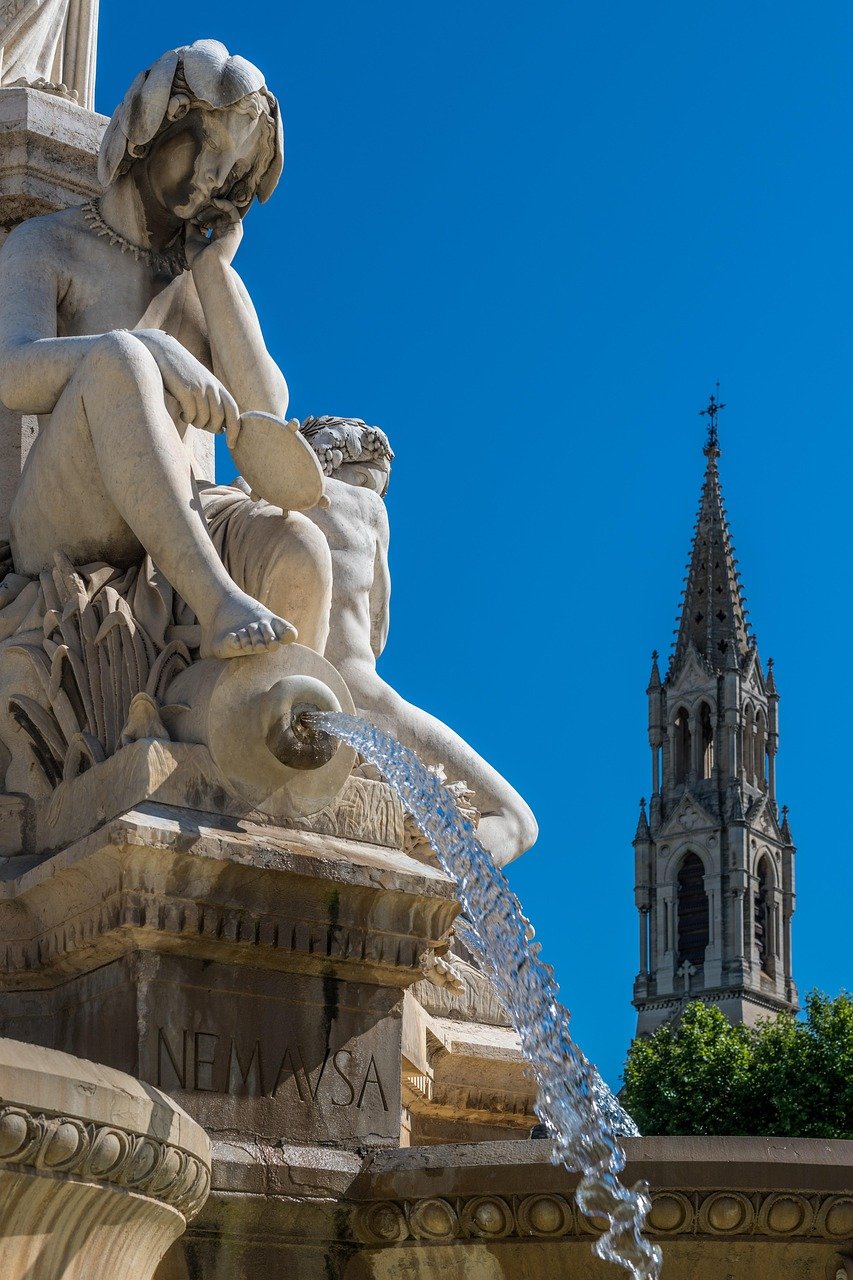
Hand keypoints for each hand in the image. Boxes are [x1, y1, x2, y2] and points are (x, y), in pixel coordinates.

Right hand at [135, 330, 240, 446]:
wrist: (162, 352)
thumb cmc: (182, 374)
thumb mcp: (201, 386)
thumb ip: (213, 405)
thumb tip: (221, 430)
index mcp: (219, 387)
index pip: (234, 413)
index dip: (235, 431)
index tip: (231, 445)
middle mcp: (212, 387)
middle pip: (219, 420)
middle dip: (211, 429)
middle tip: (200, 425)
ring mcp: (199, 388)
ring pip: (204, 419)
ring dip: (197, 424)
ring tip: (189, 417)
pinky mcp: (185, 389)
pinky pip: (191, 414)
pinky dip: (187, 418)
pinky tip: (181, 413)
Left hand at [184, 199, 243, 270]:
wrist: (206, 265)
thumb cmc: (198, 257)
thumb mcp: (192, 237)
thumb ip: (192, 225)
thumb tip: (190, 213)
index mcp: (216, 238)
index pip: (211, 219)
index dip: (201, 215)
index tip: (191, 219)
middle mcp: (225, 234)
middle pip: (216, 214)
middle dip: (205, 212)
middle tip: (195, 217)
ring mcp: (231, 231)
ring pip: (223, 211)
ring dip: (211, 209)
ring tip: (200, 216)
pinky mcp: (236, 229)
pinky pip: (232, 210)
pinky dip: (224, 203)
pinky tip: (213, 201)